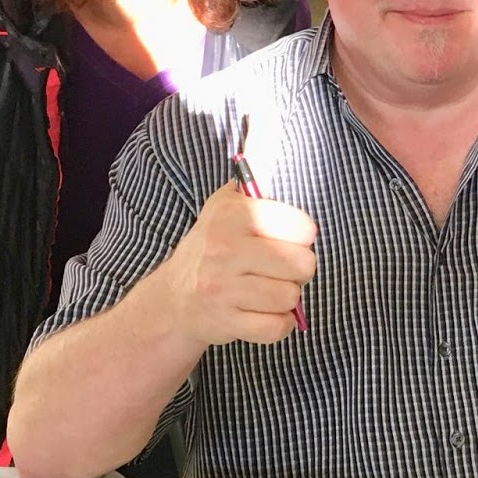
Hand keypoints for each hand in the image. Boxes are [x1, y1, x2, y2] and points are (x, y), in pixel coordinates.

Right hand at [158, 182, 315, 347]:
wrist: (175, 298)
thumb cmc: (213, 247)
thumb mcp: (227, 205)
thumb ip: (255, 182)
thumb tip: (273, 150)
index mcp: (230, 215)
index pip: (301, 227)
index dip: (302, 235)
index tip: (288, 238)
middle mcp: (223, 249)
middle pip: (302, 264)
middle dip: (300, 269)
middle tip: (283, 268)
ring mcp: (222, 288)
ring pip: (290, 296)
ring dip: (287, 297)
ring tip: (270, 289)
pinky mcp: (225, 322)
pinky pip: (276, 327)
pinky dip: (279, 323)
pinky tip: (266, 312)